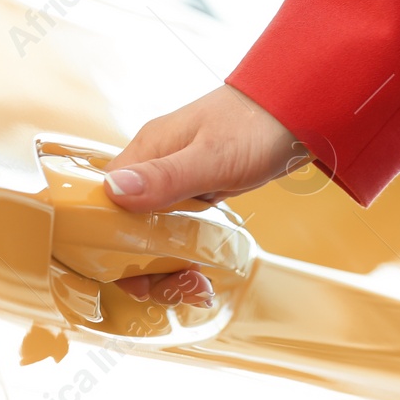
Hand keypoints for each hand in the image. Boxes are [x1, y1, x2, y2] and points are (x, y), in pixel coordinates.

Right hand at [102, 84, 306, 305]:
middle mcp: (153, 164)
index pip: (103, 201)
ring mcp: (174, 178)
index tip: (131, 274)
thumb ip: (165, 177)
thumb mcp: (212, 157)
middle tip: (170, 288)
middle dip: (142, 263)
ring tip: (195, 285)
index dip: (107, 241)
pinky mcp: (195, 189)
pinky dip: (183, 252)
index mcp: (147, 150)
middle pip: (125, 223)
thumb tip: (113, 190)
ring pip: (150, 230)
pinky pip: (176, 227)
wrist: (296, 111)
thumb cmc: (257, 126)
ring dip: (166, 263)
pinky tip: (200, 271)